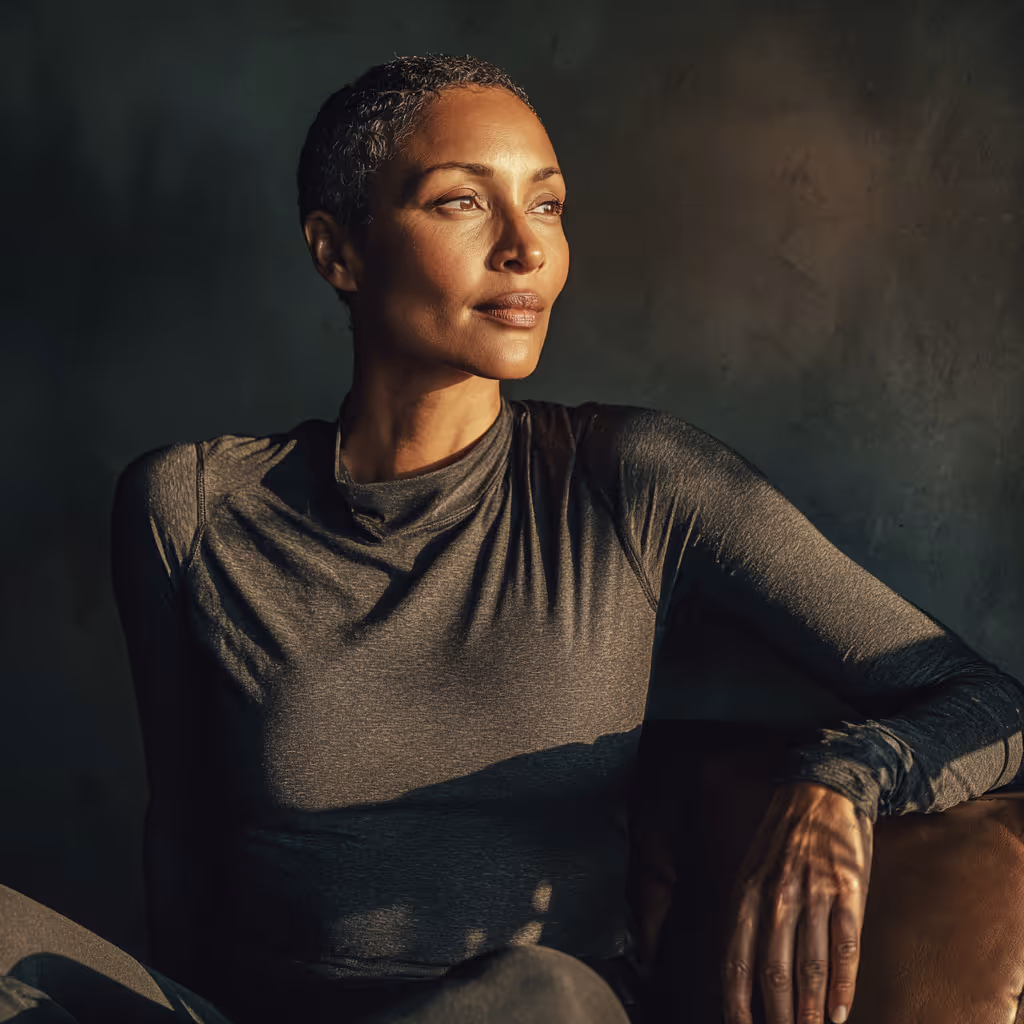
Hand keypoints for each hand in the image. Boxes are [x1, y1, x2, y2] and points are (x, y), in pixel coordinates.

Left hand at [720, 780, 872, 1023]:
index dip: (738, 1002)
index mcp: (747, 891)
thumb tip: (745, 965)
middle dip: (778, 1015)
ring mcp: (813, 894)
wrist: (823, 788)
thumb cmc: (785, 835)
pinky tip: (839, 1011)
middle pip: (773, 972)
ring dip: (809, 1010)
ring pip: (809, 967)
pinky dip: (842, 986)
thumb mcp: (753, 867)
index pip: (735, 959)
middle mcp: (776, 896)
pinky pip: (844, 949)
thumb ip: (749, 912)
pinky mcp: (848, 892)